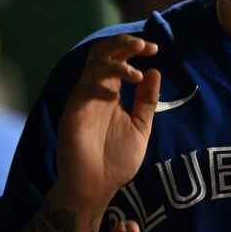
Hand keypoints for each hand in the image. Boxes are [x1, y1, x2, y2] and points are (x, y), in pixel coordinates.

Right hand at [56, 35, 160, 212]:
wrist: (97, 187)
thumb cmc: (117, 160)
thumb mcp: (141, 126)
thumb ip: (146, 101)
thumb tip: (155, 71)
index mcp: (111, 92)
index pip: (118, 59)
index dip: (133, 49)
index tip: (154, 49)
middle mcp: (96, 91)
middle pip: (102, 53)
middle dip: (123, 44)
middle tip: (144, 45)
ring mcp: (83, 100)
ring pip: (93, 65)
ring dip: (116, 60)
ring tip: (137, 71)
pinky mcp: (74, 112)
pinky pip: (85, 87)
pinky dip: (103, 82)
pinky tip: (120, 90)